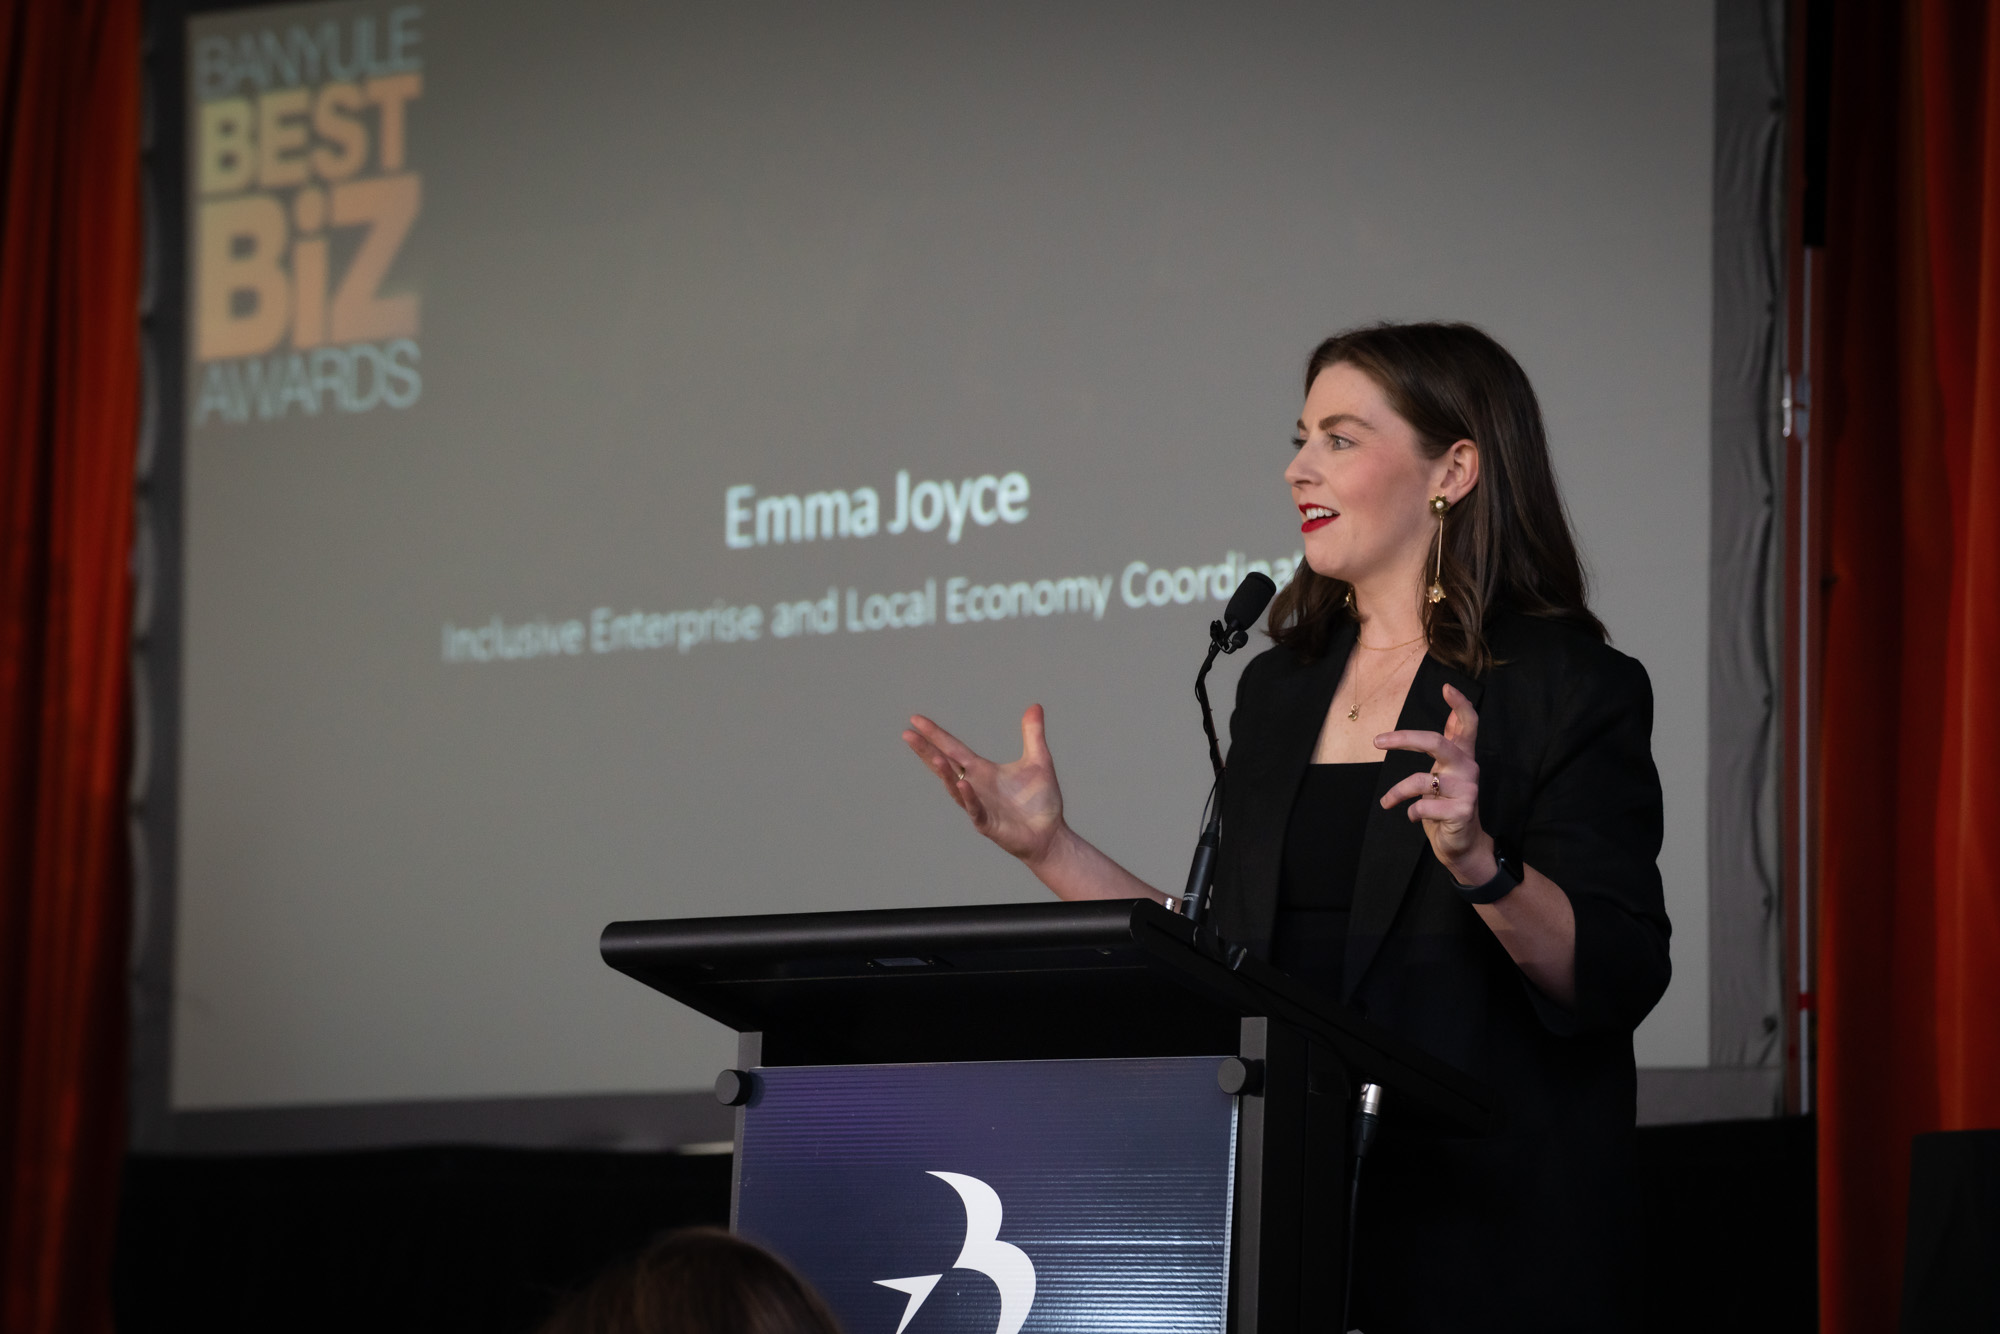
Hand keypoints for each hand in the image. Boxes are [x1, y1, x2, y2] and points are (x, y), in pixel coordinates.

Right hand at [903, 705, 1066, 867]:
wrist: (1051, 833)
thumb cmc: (1040, 801)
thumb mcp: (1039, 760)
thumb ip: (1033, 734)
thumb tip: (1035, 705)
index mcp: (982, 770)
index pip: (953, 748)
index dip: (935, 734)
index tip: (915, 719)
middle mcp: (975, 786)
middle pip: (944, 765)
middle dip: (926, 750)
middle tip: (907, 734)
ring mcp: (978, 806)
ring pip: (955, 788)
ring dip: (944, 773)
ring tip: (933, 756)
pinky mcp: (988, 824)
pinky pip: (975, 809)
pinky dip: (969, 797)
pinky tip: (963, 784)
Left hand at [1376, 683, 1495, 884]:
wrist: (1462, 844)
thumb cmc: (1446, 805)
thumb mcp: (1445, 773)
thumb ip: (1448, 745)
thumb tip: (1452, 714)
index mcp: (1463, 756)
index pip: (1468, 724)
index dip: (1460, 705)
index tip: (1447, 686)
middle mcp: (1468, 768)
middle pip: (1436, 743)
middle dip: (1404, 739)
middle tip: (1376, 741)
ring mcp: (1468, 789)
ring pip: (1420, 781)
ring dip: (1397, 792)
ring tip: (1387, 802)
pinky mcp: (1462, 811)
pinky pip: (1424, 806)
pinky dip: (1411, 812)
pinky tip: (1413, 817)